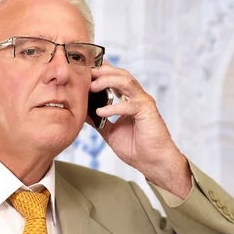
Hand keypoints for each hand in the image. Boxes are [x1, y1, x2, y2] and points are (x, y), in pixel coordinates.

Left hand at [88, 61, 191, 198]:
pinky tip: (101, 112)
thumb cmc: (136, 148)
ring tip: (92, 87)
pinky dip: (113, 107)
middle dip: (102, 71)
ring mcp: (143, 102)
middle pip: (121, 74)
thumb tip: (81, 112)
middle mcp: (137, 98)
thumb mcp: (109, 132)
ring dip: (108, 81)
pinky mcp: (147, 111)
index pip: (115, 79)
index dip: (101, 72)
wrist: (152, 162)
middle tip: (86, 74)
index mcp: (128, 100)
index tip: (85, 71)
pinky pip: (129, 104)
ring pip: (126, 81)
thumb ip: (98, 120)